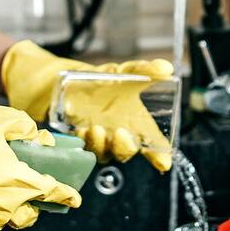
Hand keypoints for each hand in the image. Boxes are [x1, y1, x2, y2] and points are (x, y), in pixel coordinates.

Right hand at [0, 84, 81, 230]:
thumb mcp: (1, 119)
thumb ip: (28, 131)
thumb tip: (42, 142)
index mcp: (16, 180)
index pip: (50, 191)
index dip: (66, 195)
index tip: (75, 199)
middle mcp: (2, 205)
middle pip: (30, 214)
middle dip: (36, 205)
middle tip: (33, 191)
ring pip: (7, 221)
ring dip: (11, 209)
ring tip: (4, 192)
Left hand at [1, 40, 173, 171]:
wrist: (63, 80)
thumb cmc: (100, 79)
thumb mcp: (122, 71)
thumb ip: (143, 69)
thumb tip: (166, 67)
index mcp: (135, 124)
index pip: (152, 146)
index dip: (159, 156)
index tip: (164, 163)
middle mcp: (116, 136)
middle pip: (126, 153)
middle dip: (126, 149)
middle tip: (121, 133)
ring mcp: (96, 141)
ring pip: (102, 153)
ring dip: (101, 145)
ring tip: (96, 128)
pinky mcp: (75, 141)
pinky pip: (79, 149)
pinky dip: (81, 141)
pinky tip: (79, 129)